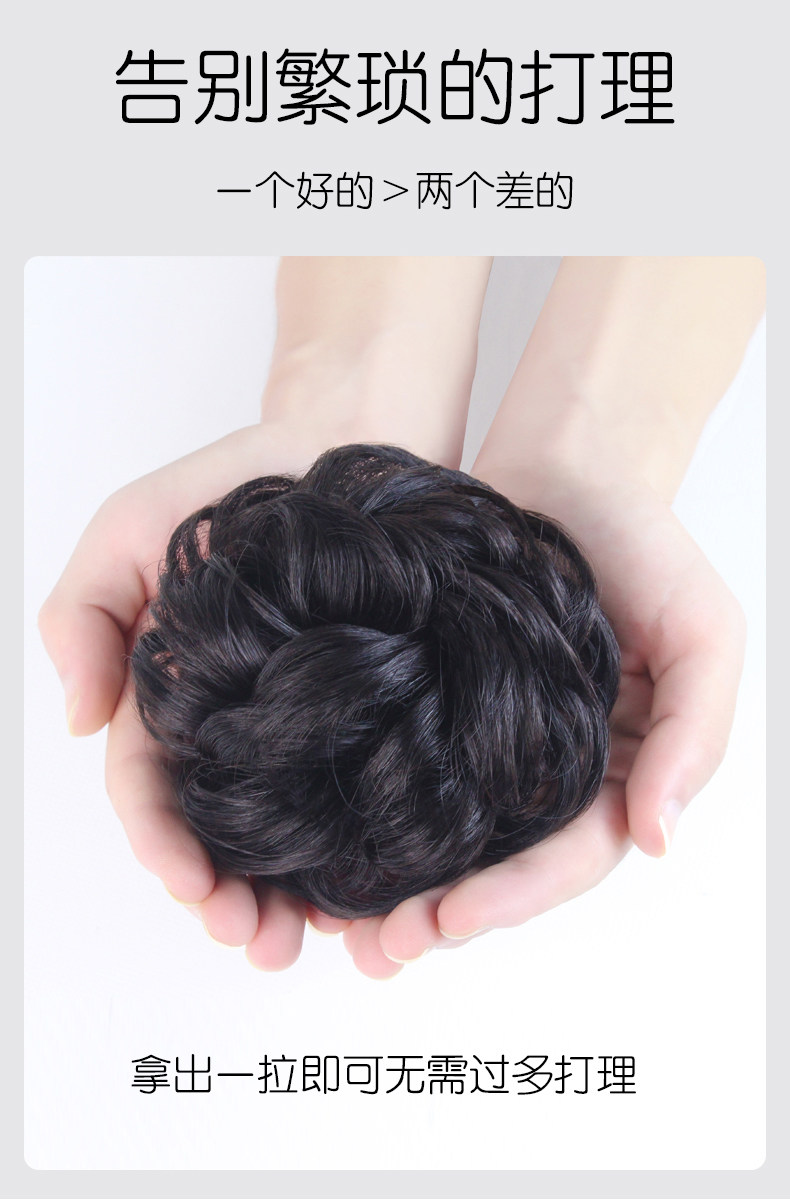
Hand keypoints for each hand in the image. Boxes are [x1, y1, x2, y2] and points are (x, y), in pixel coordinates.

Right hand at [38, 422, 336, 964]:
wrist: (349, 443)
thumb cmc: (234, 486)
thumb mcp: (130, 528)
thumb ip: (83, 616)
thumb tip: (72, 718)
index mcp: (171, 698)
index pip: (152, 787)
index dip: (162, 842)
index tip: (192, 887)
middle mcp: (236, 728)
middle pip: (221, 832)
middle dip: (229, 898)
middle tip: (257, 943)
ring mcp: (305, 727)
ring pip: (291, 834)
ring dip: (290, 899)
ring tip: (308, 945)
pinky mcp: (374, 717)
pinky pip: (362, 797)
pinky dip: (359, 852)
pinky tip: (370, 893)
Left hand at [340, 449, 744, 977]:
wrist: (568, 461)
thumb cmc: (644, 541)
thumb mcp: (704, 631)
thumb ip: (695, 735)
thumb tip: (659, 838)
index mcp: (615, 771)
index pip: (572, 857)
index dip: (516, 898)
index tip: (451, 922)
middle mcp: (545, 770)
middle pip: (497, 865)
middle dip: (442, 914)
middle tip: (380, 948)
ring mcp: (484, 738)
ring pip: (442, 832)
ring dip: (394, 885)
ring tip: (337, 927)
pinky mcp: (431, 701)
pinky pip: (400, 766)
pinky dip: (368, 812)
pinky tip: (325, 841)